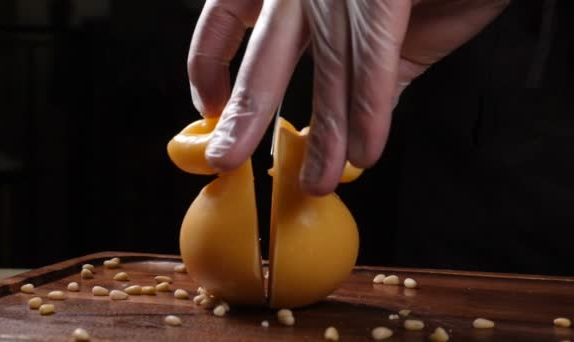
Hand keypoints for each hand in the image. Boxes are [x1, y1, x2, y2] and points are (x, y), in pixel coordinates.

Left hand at [188, 0, 509, 194]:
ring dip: (322, 136)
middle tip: (227, 161)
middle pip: (263, 57)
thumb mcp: (375, 16)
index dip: (208, 66)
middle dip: (245, 117)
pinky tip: (364, 151)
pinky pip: (370, 59)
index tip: (212, 108)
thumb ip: (356, 64)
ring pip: (324, 70)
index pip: (224, 18)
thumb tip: (350, 121)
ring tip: (316, 182)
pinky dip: (367, 110)